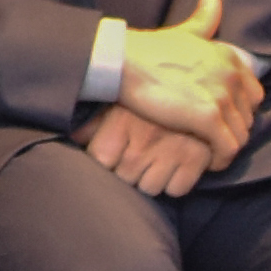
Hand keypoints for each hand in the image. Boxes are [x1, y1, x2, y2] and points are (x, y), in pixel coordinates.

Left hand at [78, 109, 217, 197]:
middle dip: (127, 173)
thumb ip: (93, 122)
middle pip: (124, 178)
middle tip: (137, 156)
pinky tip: (174, 165)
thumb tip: (72, 138)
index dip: (104, 163)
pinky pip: (177, 189)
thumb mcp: (118, 102)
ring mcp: (173, 148)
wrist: (198, 81)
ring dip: (150, 180)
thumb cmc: (150, 96)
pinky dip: (175, 183)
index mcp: (122, 120)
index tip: (111, 155)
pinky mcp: (197, 157)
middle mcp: (146, 136)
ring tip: (155, 160)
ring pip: (150, 188)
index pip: (100, 161)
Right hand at [110, 0, 261, 157]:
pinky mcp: (208, 118)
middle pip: (248, 117)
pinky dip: (221, 159)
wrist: (122, 62)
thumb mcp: (183, 31)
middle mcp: (232, 76)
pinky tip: (208, 161)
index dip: (239, 111)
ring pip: (241, 135)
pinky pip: (227, 148)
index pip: (254, 94)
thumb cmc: (147, 49)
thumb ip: (204, 19)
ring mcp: (222, 97)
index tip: (220, 120)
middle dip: (233, 130)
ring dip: (227, 148)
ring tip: (210, 153)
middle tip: (213, 140)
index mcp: (229, 57)